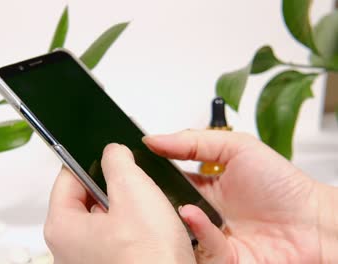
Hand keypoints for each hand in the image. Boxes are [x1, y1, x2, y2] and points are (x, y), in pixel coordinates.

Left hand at [44, 143, 195, 263]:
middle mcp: (68, 250)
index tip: (104, 153)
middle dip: (112, 187)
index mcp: (62, 227)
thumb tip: (113, 153)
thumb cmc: (149, 259)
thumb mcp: (134, 191)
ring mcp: (89, 263)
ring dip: (126, 209)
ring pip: (104, 221)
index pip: (66, 178)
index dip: (87, 160)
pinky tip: (152, 231)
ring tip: (147, 208)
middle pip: (85, 200)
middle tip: (133, 181)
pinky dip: (133, 230)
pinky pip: (118, 240)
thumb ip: (118, 161)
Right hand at [144, 130, 337, 262]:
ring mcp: (211, 237)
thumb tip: (154, 139)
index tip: (133, 162)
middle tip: (137, 185)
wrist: (316, 221)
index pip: (167, 180)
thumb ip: (194, 141)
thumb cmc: (284, 185)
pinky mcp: (221, 258)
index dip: (150, 173)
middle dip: (152, 198)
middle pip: (166, 208)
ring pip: (178, 231)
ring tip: (166, 200)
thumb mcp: (237, 147)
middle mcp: (205, 213)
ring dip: (170, 216)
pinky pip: (201, 247)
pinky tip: (194, 213)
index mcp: (205, 187)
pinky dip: (196, 230)